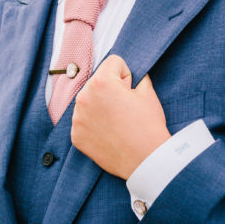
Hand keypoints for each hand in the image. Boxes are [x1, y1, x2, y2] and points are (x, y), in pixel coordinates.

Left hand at [71, 55, 169, 178]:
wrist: (145, 161)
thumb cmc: (148, 126)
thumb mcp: (148, 92)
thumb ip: (136, 77)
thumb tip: (130, 76)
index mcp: (101, 83)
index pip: (113, 62)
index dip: (127, 75)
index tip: (131, 91)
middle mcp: (83, 97)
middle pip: (98, 81)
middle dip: (111, 89)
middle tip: (125, 108)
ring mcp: (77, 118)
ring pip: (89, 100)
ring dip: (101, 106)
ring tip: (118, 122)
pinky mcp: (76, 135)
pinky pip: (83, 120)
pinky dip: (94, 124)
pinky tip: (109, 133)